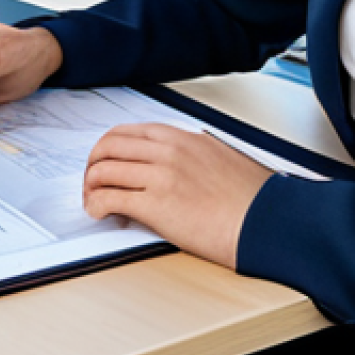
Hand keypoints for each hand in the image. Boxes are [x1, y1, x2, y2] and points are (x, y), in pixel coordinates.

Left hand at [83, 124, 272, 268]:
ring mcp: (160, 176)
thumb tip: (169, 161)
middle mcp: (166, 151)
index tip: (103, 159)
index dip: (107, 146)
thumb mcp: (217, 156)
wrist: (264, 222)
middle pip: (109, 146)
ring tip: (92, 200)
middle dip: (92, 164)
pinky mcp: (156, 205)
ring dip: (90, 186)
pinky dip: (96, 205)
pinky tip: (99, 213)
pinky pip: (109, 198)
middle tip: (91, 180)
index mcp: (180, 137)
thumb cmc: (249, 197)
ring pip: (104, 171)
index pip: (128, 131)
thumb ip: (188, 153)